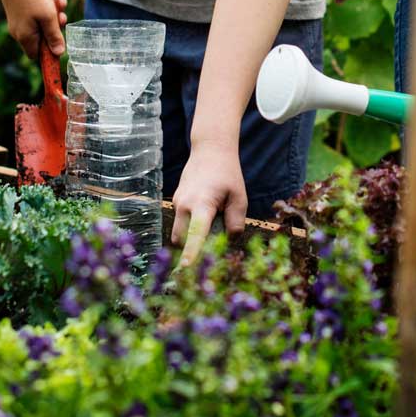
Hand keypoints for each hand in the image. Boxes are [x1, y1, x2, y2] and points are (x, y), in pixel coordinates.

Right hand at [0, 0, 67, 60]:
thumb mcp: (48, 18)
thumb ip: (54, 36)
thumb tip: (59, 53)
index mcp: (24, 37)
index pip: (37, 55)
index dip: (49, 51)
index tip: (60, 42)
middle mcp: (18, 31)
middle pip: (41, 36)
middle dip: (55, 26)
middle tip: (61, 16)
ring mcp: (18, 19)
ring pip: (41, 21)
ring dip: (53, 13)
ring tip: (59, 1)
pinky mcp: (19, 8)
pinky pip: (36, 12)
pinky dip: (46, 5)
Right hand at [170, 145, 246, 259]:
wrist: (210, 149)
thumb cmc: (227, 173)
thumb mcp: (239, 196)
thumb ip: (236, 221)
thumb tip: (230, 240)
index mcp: (202, 203)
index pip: (195, 233)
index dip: (191, 251)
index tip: (186, 267)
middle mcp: (184, 204)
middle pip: (181, 238)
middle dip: (191, 248)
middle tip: (210, 247)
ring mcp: (177, 202)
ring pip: (178, 231)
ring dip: (191, 235)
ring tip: (212, 220)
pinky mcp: (176, 200)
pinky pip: (180, 221)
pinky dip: (190, 225)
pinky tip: (207, 212)